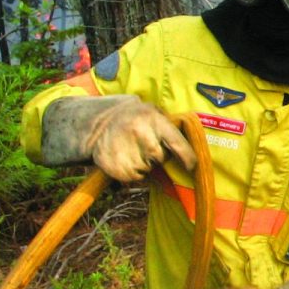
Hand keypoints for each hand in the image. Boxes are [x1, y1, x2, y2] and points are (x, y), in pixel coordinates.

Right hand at [42, 94, 195, 182]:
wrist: (97, 123)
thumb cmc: (133, 118)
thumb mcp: (151, 112)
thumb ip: (169, 127)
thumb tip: (191, 152)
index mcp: (154, 119)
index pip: (178, 143)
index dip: (187, 157)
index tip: (191, 166)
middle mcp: (141, 134)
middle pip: (161, 158)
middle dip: (157, 155)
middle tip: (143, 144)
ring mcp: (128, 152)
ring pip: (148, 169)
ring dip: (143, 163)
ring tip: (131, 149)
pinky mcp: (118, 168)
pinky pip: (135, 177)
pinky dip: (132, 171)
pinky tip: (123, 157)